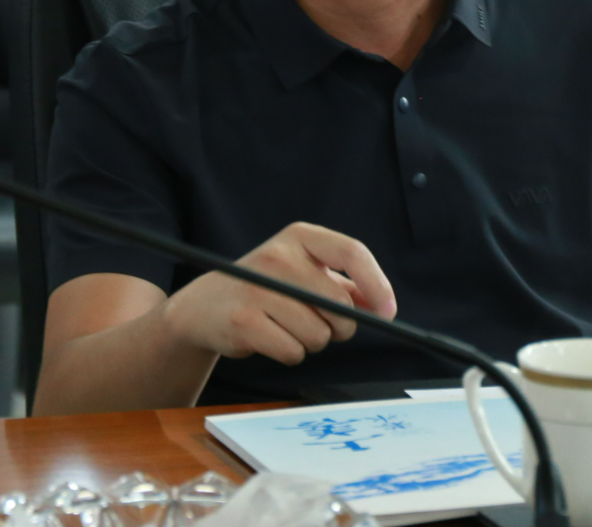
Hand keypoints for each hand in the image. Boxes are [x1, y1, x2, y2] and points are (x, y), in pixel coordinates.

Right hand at [164, 222, 396, 365]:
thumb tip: (381, 305)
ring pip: (318, 334)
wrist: (203, 306)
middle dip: (339, 326)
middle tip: (321, 325)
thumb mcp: (303, 273)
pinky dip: (289, 353)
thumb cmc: (265, 290)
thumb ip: (344, 285)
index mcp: (299, 237)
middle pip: (339, 304)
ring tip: (286, 327)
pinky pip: (292, 351)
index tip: (387, 311)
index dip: (377, 284)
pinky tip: (269, 338)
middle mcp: (278, 256)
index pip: (352, 251)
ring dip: (311, 342)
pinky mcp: (243, 321)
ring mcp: (258, 287)